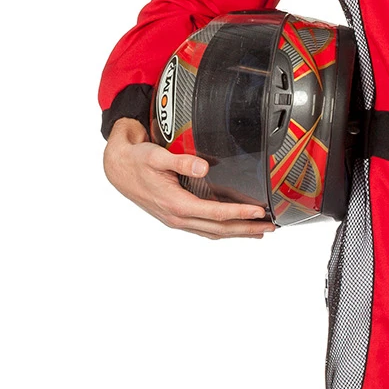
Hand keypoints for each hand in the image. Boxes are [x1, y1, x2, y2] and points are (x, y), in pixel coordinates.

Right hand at [103, 118, 273, 238]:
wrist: (117, 169)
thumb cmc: (136, 160)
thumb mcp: (156, 155)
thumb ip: (181, 160)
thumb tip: (204, 167)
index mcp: (176, 204)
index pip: (216, 213)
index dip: (240, 213)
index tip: (259, 212)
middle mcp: (178, 217)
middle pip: (220, 228)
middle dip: (247, 228)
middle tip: (271, 226)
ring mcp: (177, 220)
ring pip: (214, 232)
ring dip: (238, 233)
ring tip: (260, 231)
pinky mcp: (177, 218)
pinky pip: (205, 229)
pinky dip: (223, 230)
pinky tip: (235, 228)